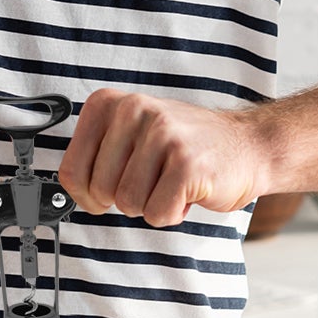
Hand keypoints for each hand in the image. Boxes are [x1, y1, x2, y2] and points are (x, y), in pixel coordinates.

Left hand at [59, 89, 264, 226]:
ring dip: (151, 205)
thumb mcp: (132, 135)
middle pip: (99, 191)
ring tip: (171, 182)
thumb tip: (70, 192)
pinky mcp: (186, 163)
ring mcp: (162, 135)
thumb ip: (98, 156)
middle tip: (153, 180)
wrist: (247, 144)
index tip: (105, 193)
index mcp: (111, 103)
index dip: (87, 195)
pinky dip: (173, 213)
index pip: (71, 170)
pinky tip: (188, 190)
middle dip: (124, 199)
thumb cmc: (184, 146)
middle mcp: (133, 111)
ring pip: (128, 204)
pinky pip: (157, 213)